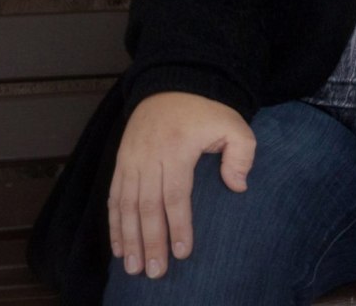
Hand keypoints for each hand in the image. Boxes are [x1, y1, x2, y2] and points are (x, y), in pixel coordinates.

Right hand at [108, 91, 255, 278]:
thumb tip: (238, 187)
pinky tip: (118, 246)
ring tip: (133, 267)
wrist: (173, 83)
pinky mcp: (121, 162)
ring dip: (128, 239)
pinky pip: (114, 198)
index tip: (183, 252)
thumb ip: (241, 154)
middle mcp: (148, 157)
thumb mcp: (233, 124)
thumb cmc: (207, 110)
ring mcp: (131, 160)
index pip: (175, 195)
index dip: (178, 226)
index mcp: (176, 149)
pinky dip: (114, 224)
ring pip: (126, 206)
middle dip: (150, 242)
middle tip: (155, 271)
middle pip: (148, 207)